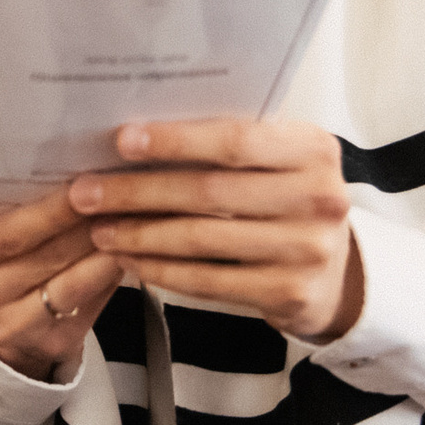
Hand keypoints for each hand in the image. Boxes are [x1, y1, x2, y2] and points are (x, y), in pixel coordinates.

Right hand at [0, 186, 127, 382]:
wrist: (4, 316)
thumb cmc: (3, 257)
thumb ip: (20, 203)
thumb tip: (75, 173)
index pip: (6, 230)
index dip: (49, 211)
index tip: (84, 186)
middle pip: (39, 256)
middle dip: (84, 225)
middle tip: (118, 199)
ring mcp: (9, 325)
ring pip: (68, 284)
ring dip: (102, 251)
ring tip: (129, 223)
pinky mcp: (48, 343)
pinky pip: (87, 306)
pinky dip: (108, 277)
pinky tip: (125, 255)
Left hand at [70, 119, 362, 340]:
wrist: (337, 274)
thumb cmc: (288, 202)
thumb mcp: (278, 161)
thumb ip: (231, 142)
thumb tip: (139, 130)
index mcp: (314, 149)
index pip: (235, 140)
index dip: (175, 141)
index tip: (121, 142)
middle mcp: (320, 197)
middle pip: (209, 192)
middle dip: (138, 192)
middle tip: (87, 192)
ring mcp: (308, 250)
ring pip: (202, 239)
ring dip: (140, 234)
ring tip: (100, 229)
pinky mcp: (290, 294)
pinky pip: (208, 281)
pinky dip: (162, 270)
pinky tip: (131, 261)